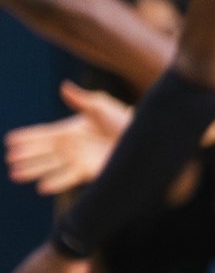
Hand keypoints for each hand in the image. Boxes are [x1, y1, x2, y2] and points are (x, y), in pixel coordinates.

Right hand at [7, 83, 129, 193]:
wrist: (143, 138)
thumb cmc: (122, 119)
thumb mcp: (101, 106)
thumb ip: (81, 99)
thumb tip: (64, 86)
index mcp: (67, 130)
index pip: (41, 135)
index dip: (26, 138)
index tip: (9, 141)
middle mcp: (68, 147)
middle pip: (41, 152)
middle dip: (25, 156)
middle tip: (9, 159)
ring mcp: (76, 160)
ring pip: (49, 166)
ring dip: (32, 170)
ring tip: (15, 174)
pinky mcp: (87, 172)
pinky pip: (67, 178)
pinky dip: (55, 182)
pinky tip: (42, 186)